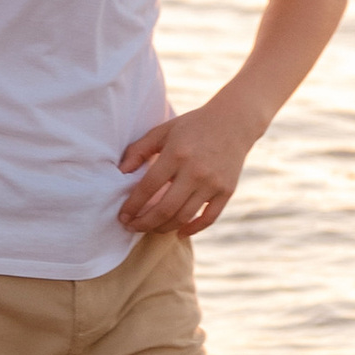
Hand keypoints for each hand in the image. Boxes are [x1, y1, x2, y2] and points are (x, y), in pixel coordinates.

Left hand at [116, 97, 252, 236]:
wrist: (233, 122)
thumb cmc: (192, 126)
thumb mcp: (163, 131)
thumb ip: (139, 150)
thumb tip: (121, 172)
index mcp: (176, 154)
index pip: (148, 187)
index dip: (132, 206)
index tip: (122, 216)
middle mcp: (195, 171)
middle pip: (165, 209)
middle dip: (144, 223)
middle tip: (132, 227)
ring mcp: (213, 183)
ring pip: (184, 217)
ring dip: (163, 228)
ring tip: (151, 228)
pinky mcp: (227, 191)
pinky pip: (209, 218)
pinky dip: (193, 229)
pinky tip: (179, 232)